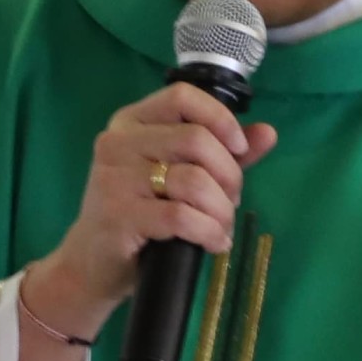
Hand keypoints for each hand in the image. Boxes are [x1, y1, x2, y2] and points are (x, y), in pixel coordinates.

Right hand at [26, 81, 277, 327]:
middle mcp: (117, 142)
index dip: (220, 118)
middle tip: (230, 201)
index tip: (239, 148)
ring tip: (221, 226)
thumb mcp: (178, 176)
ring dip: (221, 209)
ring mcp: (113, 178)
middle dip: (228, 175)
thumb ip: (221, 152)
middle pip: (196, 140)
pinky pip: (181, 217)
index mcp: (131, 122)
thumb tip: (268, 133)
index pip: (182, 97)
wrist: (93, 263)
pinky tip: (214, 242)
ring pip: (193, 181)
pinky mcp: (117, 214)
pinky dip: (209, 231)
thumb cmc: (139, 215)